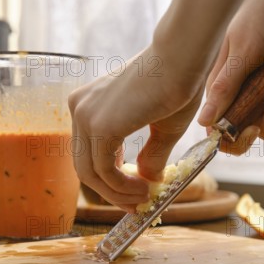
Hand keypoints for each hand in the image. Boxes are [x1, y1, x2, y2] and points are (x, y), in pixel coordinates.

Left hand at [68, 46, 204, 211]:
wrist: (184, 58)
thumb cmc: (178, 83)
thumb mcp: (161, 128)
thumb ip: (149, 155)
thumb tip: (147, 180)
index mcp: (89, 105)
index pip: (88, 153)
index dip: (108, 181)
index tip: (131, 195)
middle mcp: (80, 108)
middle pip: (84, 166)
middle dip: (111, 192)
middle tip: (137, 205)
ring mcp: (85, 115)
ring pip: (90, 173)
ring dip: (118, 193)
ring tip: (145, 198)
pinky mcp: (99, 125)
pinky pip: (103, 170)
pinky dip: (121, 187)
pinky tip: (144, 188)